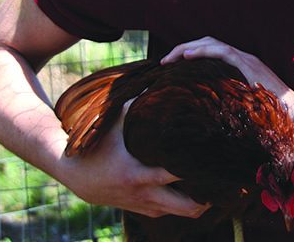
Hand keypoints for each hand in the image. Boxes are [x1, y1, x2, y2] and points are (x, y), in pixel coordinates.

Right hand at [58, 100, 209, 218]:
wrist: (69, 172)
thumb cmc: (94, 144)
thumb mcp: (114, 122)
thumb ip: (137, 102)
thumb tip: (158, 79)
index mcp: (140, 174)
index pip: (179, 175)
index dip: (201, 170)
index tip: (219, 161)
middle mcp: (144, 194)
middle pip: (187, 207)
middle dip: (208, 200)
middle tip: (224, 183)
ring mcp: (142, 205)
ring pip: (179, 214)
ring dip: (196, 204)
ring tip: (213, 188)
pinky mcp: (137, 210)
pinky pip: (165, 213)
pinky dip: (179, 206)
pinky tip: (190, 192)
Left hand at [161, 37, 293, 111]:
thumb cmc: (272, 122)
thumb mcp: (243, 112)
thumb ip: (228, 107)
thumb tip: (206, 119)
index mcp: (241, 68)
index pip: (211, 53)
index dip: (189, 55)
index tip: (171, 67)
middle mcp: (244, 60)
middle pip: (208, 44)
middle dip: (183, 49)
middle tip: (164, 62)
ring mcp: (248, 61)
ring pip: (213, 44)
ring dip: (188, 48)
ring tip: (170, 58)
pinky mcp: (250, 66)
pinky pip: (223, 52)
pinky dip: (203, 51)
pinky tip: (187, 57)